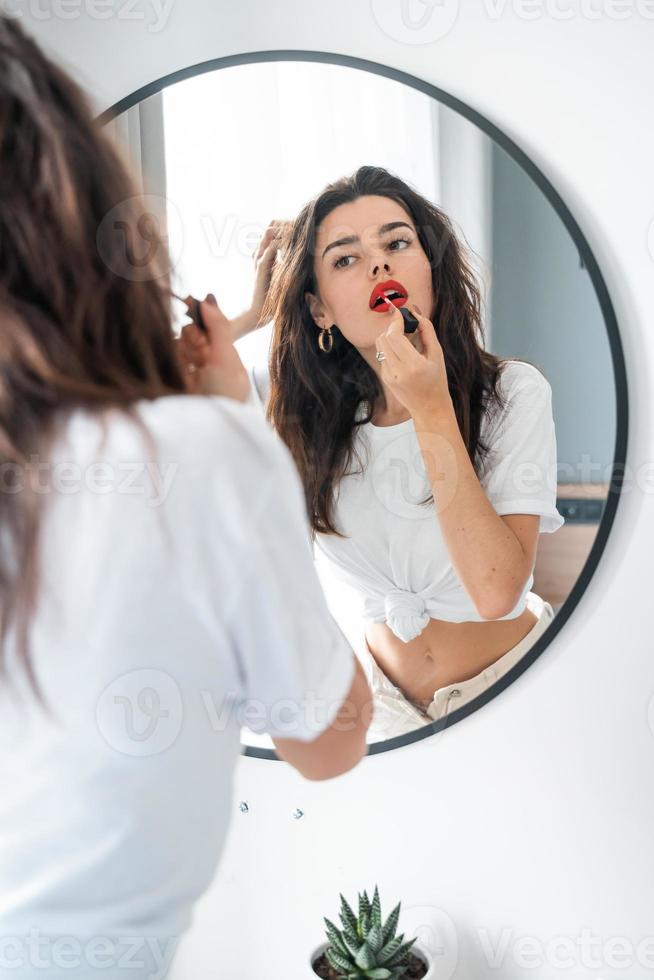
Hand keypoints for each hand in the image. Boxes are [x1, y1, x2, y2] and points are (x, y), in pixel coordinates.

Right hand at [175, 294, 251, 402]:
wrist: (202, 432)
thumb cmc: (221, 398)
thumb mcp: (225, 361)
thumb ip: (218, 330)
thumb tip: (209, 300)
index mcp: (230, 366)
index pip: (215, 333)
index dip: (204, 318)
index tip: (190, 303)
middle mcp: (211, 372)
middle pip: (196, 339)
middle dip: (193, 336)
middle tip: (194, 345)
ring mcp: (191, 380)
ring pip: (181, 348)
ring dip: (181, 348)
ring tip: (186, 362)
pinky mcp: (173, 385)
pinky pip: (169, 360)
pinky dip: (170, 357)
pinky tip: (174, 366)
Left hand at [374, 302, 451, 418]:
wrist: (429, 407)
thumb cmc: (437, 380)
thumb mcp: (437, 354)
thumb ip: (426, 330)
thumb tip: (415, 311)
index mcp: (413, 365)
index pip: (394, 336)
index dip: (395, 321)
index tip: (400, 312)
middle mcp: (398, 371)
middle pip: (384, 338)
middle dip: (392, 328)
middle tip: (404, 326)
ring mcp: (389, 376)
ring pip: (380, 345)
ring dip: (390, 337)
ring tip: (404, 339)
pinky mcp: (385, 378)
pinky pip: (383, 355)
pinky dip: (391, 349)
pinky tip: (403, 354)